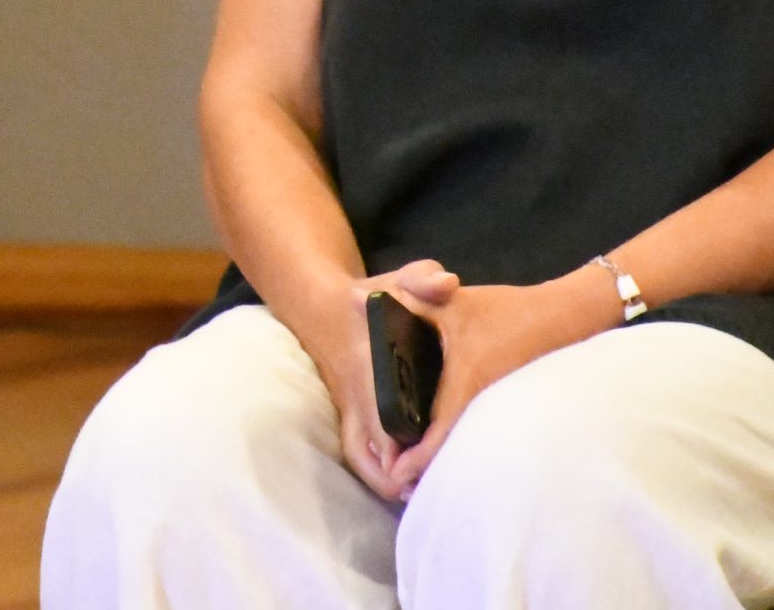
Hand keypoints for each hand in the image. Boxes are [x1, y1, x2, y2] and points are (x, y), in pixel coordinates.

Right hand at [302, 259, 457, 500]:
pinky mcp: (353, 417)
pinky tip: (412, 482)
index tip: (410, 465)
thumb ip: (421, 277)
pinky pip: (362, 452)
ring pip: (360, 456)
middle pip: (361, 448)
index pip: (374, 406)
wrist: (325, 307)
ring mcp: (350, 409)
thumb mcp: (395, 279)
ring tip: (418, 496)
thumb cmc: (369, 296)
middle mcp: (352, 393)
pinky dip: (382, 471)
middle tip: (419, 493)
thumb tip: (449, 285)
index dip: (390, 439)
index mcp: (362, 361)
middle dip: (387, 476)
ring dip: (384, 480)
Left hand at [383, 263, 619, 496]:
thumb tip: (362, 299)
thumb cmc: (507, 310)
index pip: (437, 437)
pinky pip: (476, 432)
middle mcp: (483, 407)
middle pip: (448, 451)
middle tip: (394, 478)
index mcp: (465, 385)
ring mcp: (498, 412)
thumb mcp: (452, 302)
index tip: (393, 476)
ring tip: (412, 468)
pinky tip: (443, 440)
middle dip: (421, 466)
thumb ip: (409, 300)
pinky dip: (456, 441)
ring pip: (462, 445)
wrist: (562, 317)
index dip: (414, 461)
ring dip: (440, 456)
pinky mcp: (507, 409)